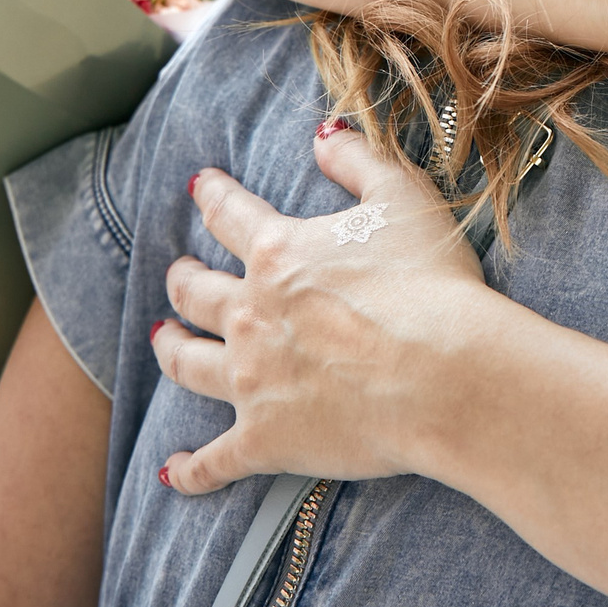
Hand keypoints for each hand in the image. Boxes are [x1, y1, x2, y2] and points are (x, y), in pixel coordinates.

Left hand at [151, 123, 499, 495]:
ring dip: (171, 347)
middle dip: (184, 279)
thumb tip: (323, 134)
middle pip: (197, 292)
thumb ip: (359, 161)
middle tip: (178, 274)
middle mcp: (252, 314)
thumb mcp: (403, 199)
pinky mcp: (265, 440)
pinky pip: (213, 461)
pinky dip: (190, 469)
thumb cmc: (431, 284)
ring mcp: (252, 381)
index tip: (200, 186)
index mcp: (280, 255)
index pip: (231, 215)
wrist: (444, 373)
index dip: (214, 196)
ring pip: (189, 364)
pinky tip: (173, 472)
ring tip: (164, 338)